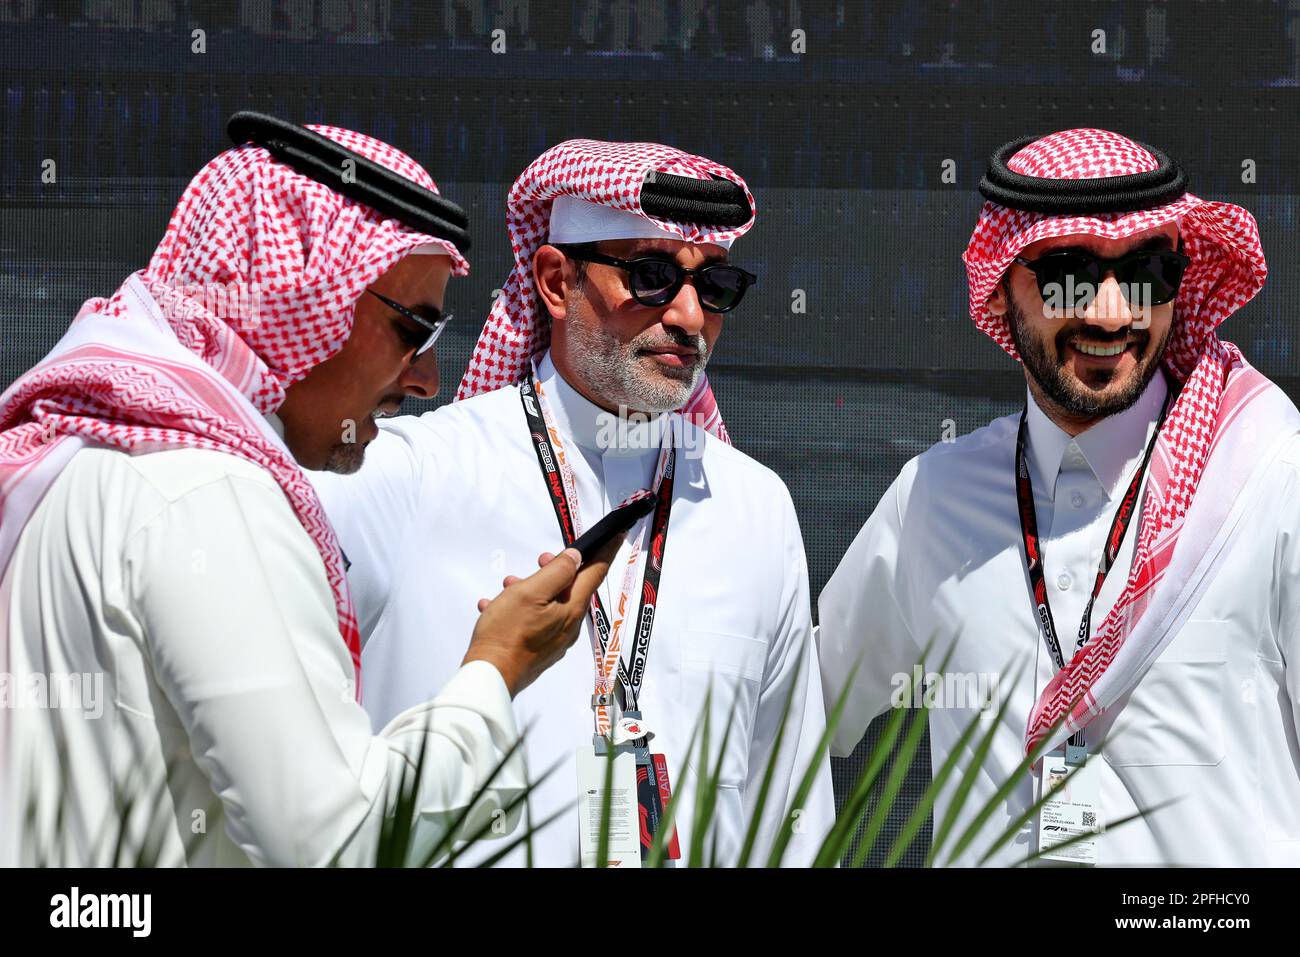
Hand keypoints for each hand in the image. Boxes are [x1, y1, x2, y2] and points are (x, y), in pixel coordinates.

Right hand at [463, 536, 621, 697]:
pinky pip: (535, 622)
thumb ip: (556, 572)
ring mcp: (554, 641)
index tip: (616, 537)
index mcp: (571, 609)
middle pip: (571, 589)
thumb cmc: (506, 634)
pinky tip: (497, 607)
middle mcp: (568, 627)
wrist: (490, 676)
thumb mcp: (530, 593)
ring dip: (533, 589)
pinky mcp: (538, 651)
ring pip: (551, 605)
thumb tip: (576, 557)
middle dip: (558, 570)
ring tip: (510, 584)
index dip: (606, 552)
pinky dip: (520, 609)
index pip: (595, 573)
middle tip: (542, 559)